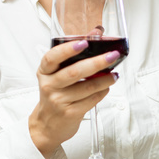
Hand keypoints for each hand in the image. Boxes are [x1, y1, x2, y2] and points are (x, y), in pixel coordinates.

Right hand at [28, 39, 119, 157]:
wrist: (47, 124)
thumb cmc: (55, 95)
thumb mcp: (56, 75)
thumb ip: (73, 56)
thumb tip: (96, 34)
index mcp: (44, 72)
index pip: (52, 57)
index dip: (67, 49)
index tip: (84, 42)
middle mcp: (49, 86)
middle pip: (74, 72)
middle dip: (96, 62)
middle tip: (112, 56)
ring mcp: (59, 101)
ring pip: (87, 87)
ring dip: (105, 80)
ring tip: (114, 75)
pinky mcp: (70, 113)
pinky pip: (91, 100)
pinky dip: (102, 92)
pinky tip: (106, 87)